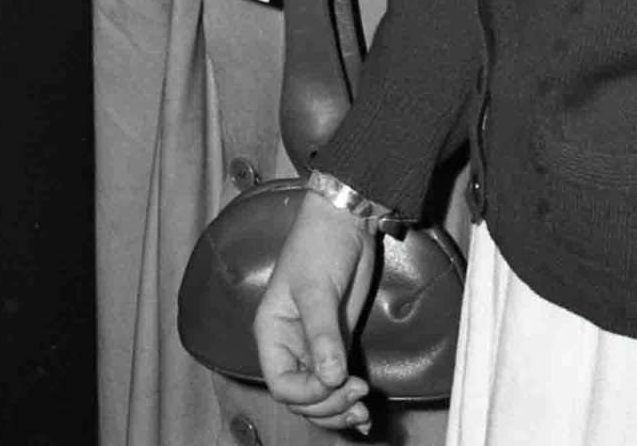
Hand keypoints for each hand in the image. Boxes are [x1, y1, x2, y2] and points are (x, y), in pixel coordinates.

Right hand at [253, 192, 376, 427]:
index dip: (308, 394)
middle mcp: (289, 344)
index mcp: (272, 331)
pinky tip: (364, 414)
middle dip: (328, 406)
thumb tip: (330, 378)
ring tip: (365, 413)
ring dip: (339, 410)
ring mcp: (314, 345)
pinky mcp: (337, 342)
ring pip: (320, 395)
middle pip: (301, 397)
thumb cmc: (318, 246)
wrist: (345, 221)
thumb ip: (322, 334)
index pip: (282, 383)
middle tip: (359, 396)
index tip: (337, 382)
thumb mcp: (316, 289)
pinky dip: (348, 401)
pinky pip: (337, 382)